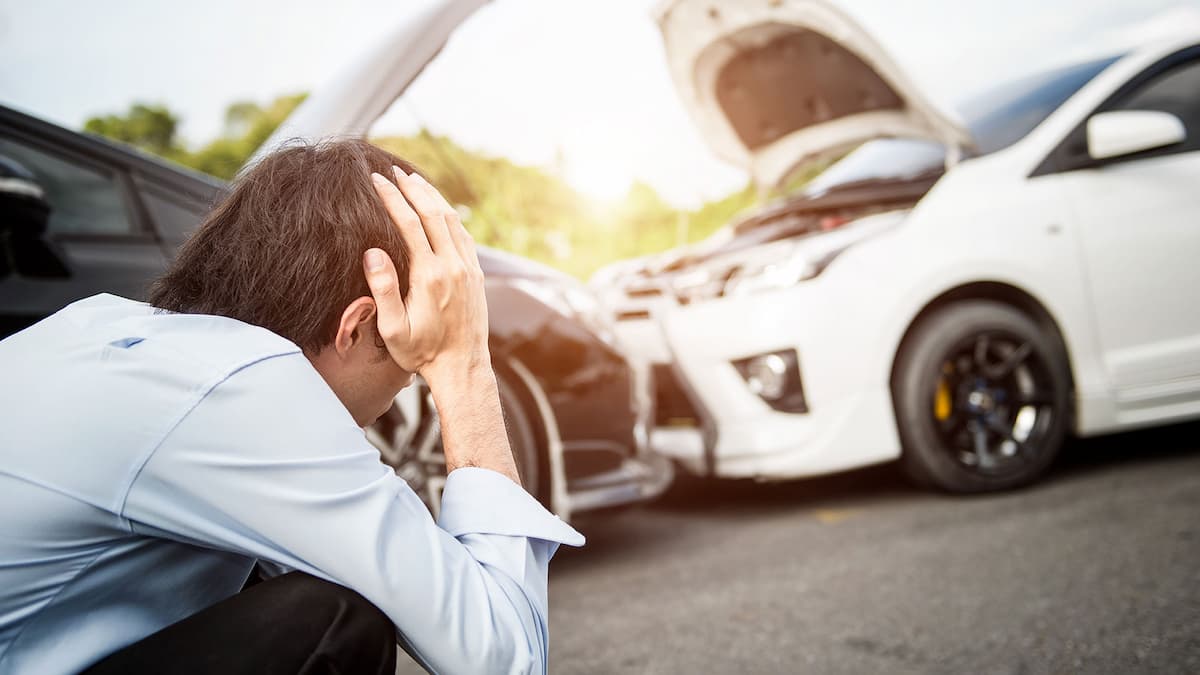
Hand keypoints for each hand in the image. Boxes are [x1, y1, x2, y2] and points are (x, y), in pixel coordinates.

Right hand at [363, 167, 489, 382]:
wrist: (461, 368)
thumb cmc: (421, 352)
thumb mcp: (393, 328)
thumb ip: (383, 289)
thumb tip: (372, 252)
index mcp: (430, 276)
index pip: (409, 223)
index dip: (392, 198)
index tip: (376, 180)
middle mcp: (453, 266)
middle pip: (434, 213)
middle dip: (412, 188)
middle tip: (394, 170)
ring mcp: (468, 269)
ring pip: (452, 220)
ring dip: (433, 197)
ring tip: (414, 180)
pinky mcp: (476, 275)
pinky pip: (464, 235)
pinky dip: (451, 215)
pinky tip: (440, 208)